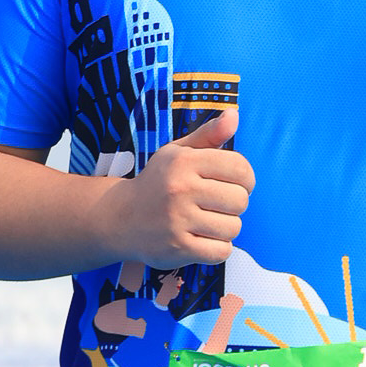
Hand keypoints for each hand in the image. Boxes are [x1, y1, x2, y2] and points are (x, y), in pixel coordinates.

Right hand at [113, 109, 252, 266]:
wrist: (120, 218)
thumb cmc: (158, 184)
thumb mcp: (178, 153)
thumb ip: (208, 135)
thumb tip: (234, 115)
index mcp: (184, 161)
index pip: (241, 168)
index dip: (245, 179)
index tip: (233, 184)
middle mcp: (181, 188)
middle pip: (240, 200)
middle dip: (234, 205)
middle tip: (216, 205)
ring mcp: (178, 219)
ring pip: (233, 227)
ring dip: (225, 228)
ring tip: (207, 222)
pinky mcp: (178, 247)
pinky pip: (221, 251)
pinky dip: (218, 248)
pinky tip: (203, 239)